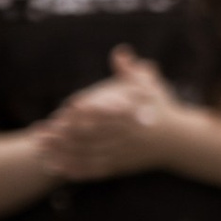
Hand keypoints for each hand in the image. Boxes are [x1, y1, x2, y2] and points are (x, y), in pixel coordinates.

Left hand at [35, 46, 183, 179]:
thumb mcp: (150, 86)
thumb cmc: (162, 109)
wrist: (182, 142)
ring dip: (63, 153)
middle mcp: (127, 136)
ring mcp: (123, 153)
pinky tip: (57, 168)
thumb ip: (132, 70)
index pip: (106, 113)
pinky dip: (75, 169)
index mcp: (132, 116)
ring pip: (89, 155)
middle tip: (38, 132)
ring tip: (40, 150)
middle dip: (62, 136)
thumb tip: (119, 50)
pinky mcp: (121, 166)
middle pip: (90, 137)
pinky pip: (95, 169)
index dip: (85, 112)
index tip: (64, 108)